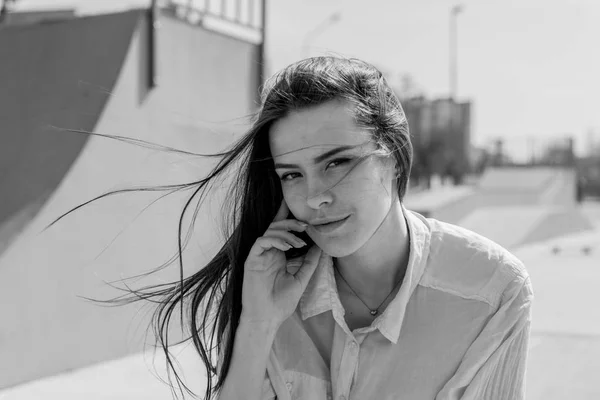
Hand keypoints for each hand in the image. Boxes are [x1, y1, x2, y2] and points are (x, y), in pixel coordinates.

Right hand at [241, 200, 322, 326]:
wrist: (267, 318)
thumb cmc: (281, 303)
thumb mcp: (300, 279)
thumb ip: (309, 263)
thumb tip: (320, 247)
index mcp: (278, 255)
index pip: (282, 231)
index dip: (287, 216)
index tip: (297, 205)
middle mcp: (268, 252)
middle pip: (277, 227)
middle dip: (292, 223)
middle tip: (306, 226)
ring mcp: (259, 255)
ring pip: (270, 231)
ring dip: (287, 233)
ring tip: (299, 242)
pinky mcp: (252, 259)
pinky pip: (262, 241)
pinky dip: (275, 240)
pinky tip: (287, 247)